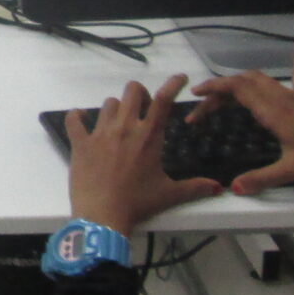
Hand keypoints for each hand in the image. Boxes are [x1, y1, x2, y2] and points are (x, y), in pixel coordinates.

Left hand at [64, 75, 220, 235]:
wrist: (103, 215)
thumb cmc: (138, 203)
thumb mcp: (170, 194)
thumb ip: (195, 188)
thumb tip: (219, 188)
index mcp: (149, 136)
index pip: (164, 100)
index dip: (173, 84)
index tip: (181, 78)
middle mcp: (125, 128)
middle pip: (132, 91)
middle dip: (140, 94)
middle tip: (142, 110)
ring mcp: (100, 133)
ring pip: (108, 103)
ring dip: (115, 109)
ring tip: (118, 124)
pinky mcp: (80, 143)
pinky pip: (74, 120)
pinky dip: (77, 117)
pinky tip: (81, 120)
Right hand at [190, 36, 293, 196]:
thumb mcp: (289, 171)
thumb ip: (260, 178)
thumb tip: (233, 188)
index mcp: (273, 112)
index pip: (238, 90)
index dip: (214, 89)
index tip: (196, 94)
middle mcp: (281, 98)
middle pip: (244, 83)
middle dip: (221, 90)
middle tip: (205, 106)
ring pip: (262, 78)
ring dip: (241, 81)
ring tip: (225, 90)